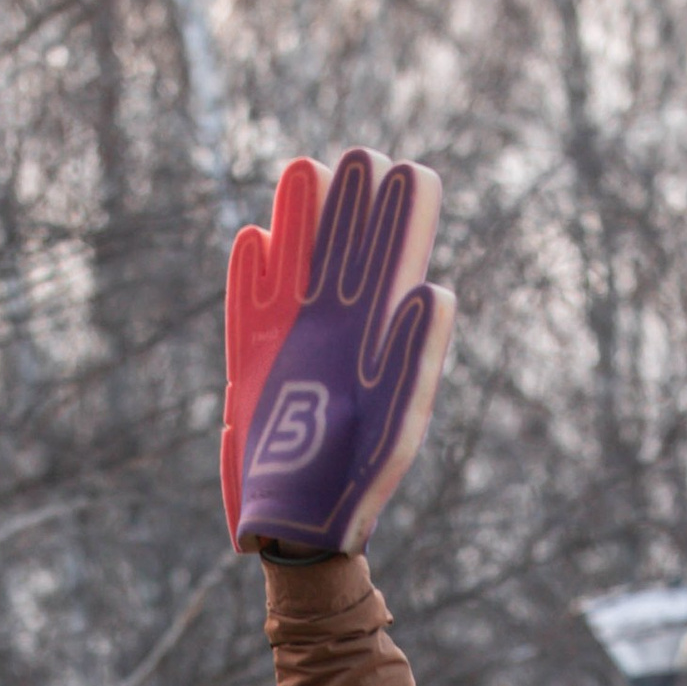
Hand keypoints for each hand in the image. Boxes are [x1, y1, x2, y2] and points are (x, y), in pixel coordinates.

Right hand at [222, 148, 455, 556]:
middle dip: (351, 207)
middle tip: (357, 156)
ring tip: (302, 172)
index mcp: (380, 343)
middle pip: (344, 256)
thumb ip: (414, 359)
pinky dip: (251, 278)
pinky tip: (254, 240)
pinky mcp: (252, 366)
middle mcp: (337, 336)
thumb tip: (435, 290)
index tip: (404, 170)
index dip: (397, 220)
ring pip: (295, 271)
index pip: (391, 266)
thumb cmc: (357, 484)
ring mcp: (291, 346)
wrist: (304, 529)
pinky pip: (250, 310)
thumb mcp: (395, 423)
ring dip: (298, 224)